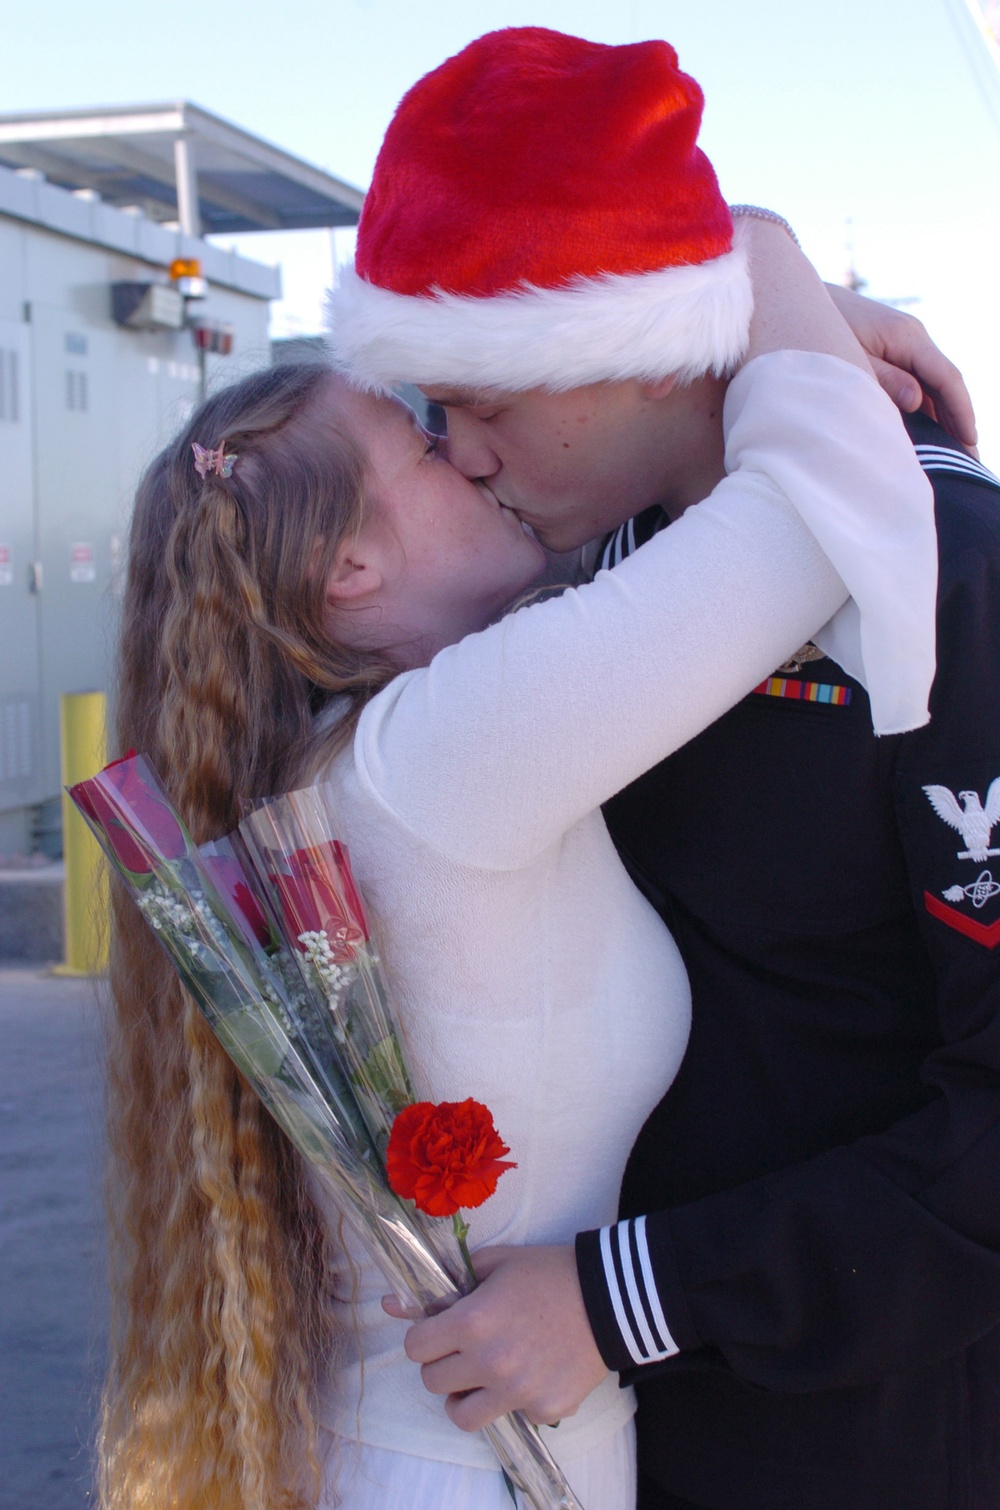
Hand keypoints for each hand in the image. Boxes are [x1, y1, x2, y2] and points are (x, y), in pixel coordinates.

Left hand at [382, 1243, 608, 1431]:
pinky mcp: (545, 1410)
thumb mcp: (494, 1264)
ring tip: (484, 1376)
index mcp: (473, 1321)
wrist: (610, 1297)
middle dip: (442, 1365)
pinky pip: (513, 1416)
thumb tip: (389, 1303)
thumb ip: (443, 1286)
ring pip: (462, 1416)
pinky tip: (534, 1371)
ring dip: (466, 1396)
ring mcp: (518, 1392)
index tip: (439, 1332)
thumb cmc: (547, 1272)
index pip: (415, 1348)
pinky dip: (517, 1400)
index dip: (424, 1338)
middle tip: (464, 1350)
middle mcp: (490, 1362)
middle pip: (432, 1383)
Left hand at [824, 283, 976, 451]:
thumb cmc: (819, 332)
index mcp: (906, 336)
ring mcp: (904, 344)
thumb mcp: (847, 359)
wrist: (796, 302)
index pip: (946, 377)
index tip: (970, 441)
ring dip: (945, 417)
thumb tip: (916, 401)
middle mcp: (912, 337)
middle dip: (959, 421)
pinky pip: (918, 382)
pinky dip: (927, 408)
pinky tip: (929, 434)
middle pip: (946, 383)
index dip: (961, 410)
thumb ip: (881, 379)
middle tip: (969, 461)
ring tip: (953, 455)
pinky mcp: (891, 352)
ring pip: (933, 385)